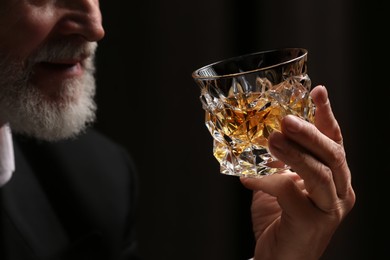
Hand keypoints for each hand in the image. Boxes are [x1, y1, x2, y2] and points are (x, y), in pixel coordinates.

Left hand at [240, 85, 355, 259]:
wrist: (279, 259)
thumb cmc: (281, 221)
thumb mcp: (282, 184)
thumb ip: (279, 162)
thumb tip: (266, 135)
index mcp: (335, 178)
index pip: (335, 141)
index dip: (326, 116)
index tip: (317, 91)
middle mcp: (340, 192)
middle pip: (332, 154)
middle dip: (310, 132)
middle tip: (287, 118)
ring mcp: (329, 210)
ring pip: (319, 173)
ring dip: (294, 153)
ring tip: (273, 139)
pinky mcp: (311, 224)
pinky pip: (289, 194)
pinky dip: (267, 182)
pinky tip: (248, 178)